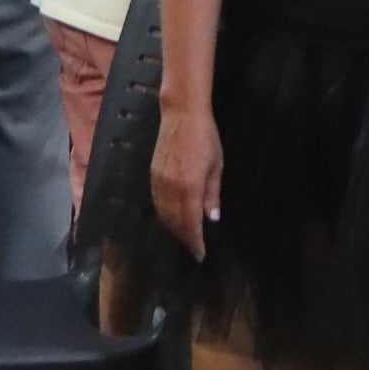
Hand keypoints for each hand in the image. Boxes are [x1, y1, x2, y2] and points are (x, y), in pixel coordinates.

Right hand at [154, 103, 222, 255]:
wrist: (181, 114)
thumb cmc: (206, 138)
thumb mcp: (216, 165)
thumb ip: (212, 194)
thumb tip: (212, 218)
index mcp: (189, 187)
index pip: (190, 223)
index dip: (195, 241)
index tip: (200, 254)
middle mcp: (171, 188)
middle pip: (174, 222)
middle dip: (184, 238)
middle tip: (193, 248)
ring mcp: (159, 182)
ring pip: (163, 214)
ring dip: (173, 229)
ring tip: (184, 237)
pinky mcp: (152, 175)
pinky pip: (156, 202)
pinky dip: (163, 215)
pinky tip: (170, 218)